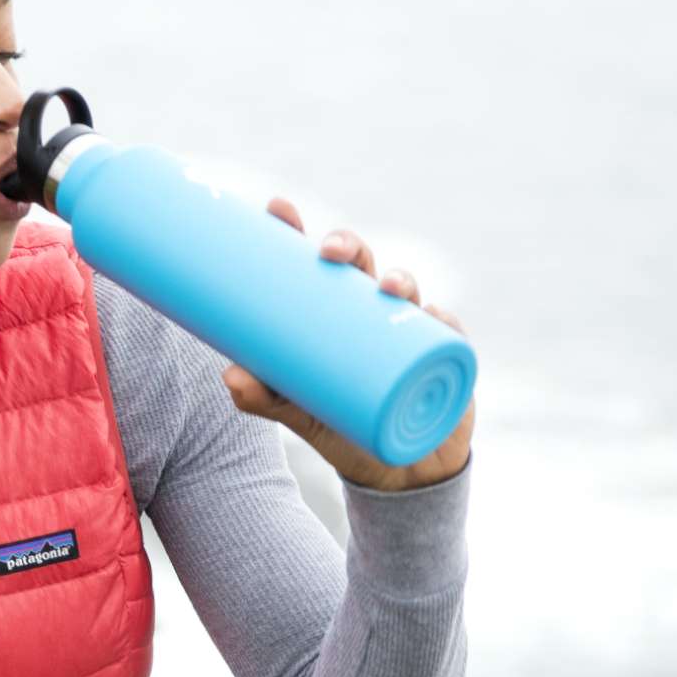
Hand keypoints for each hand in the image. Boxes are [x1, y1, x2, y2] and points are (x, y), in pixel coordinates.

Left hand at [222, 196, 474, 492]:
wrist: (395, 468)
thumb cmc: (341, 426)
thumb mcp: (299, 413)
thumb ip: (264, 397)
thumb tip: (230, 377)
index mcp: (330, 311)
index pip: (312, 263)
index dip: (296, 232)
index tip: (278, 208)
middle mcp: (369, 310)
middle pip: (359, 262)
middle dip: (347, 245)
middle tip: (328, 252)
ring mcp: (408, 328)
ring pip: (406, 288)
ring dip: (399, 279)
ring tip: (387, 288)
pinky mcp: (443, 355)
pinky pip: (446, 330)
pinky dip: (441, 320)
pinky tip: (434, 315)